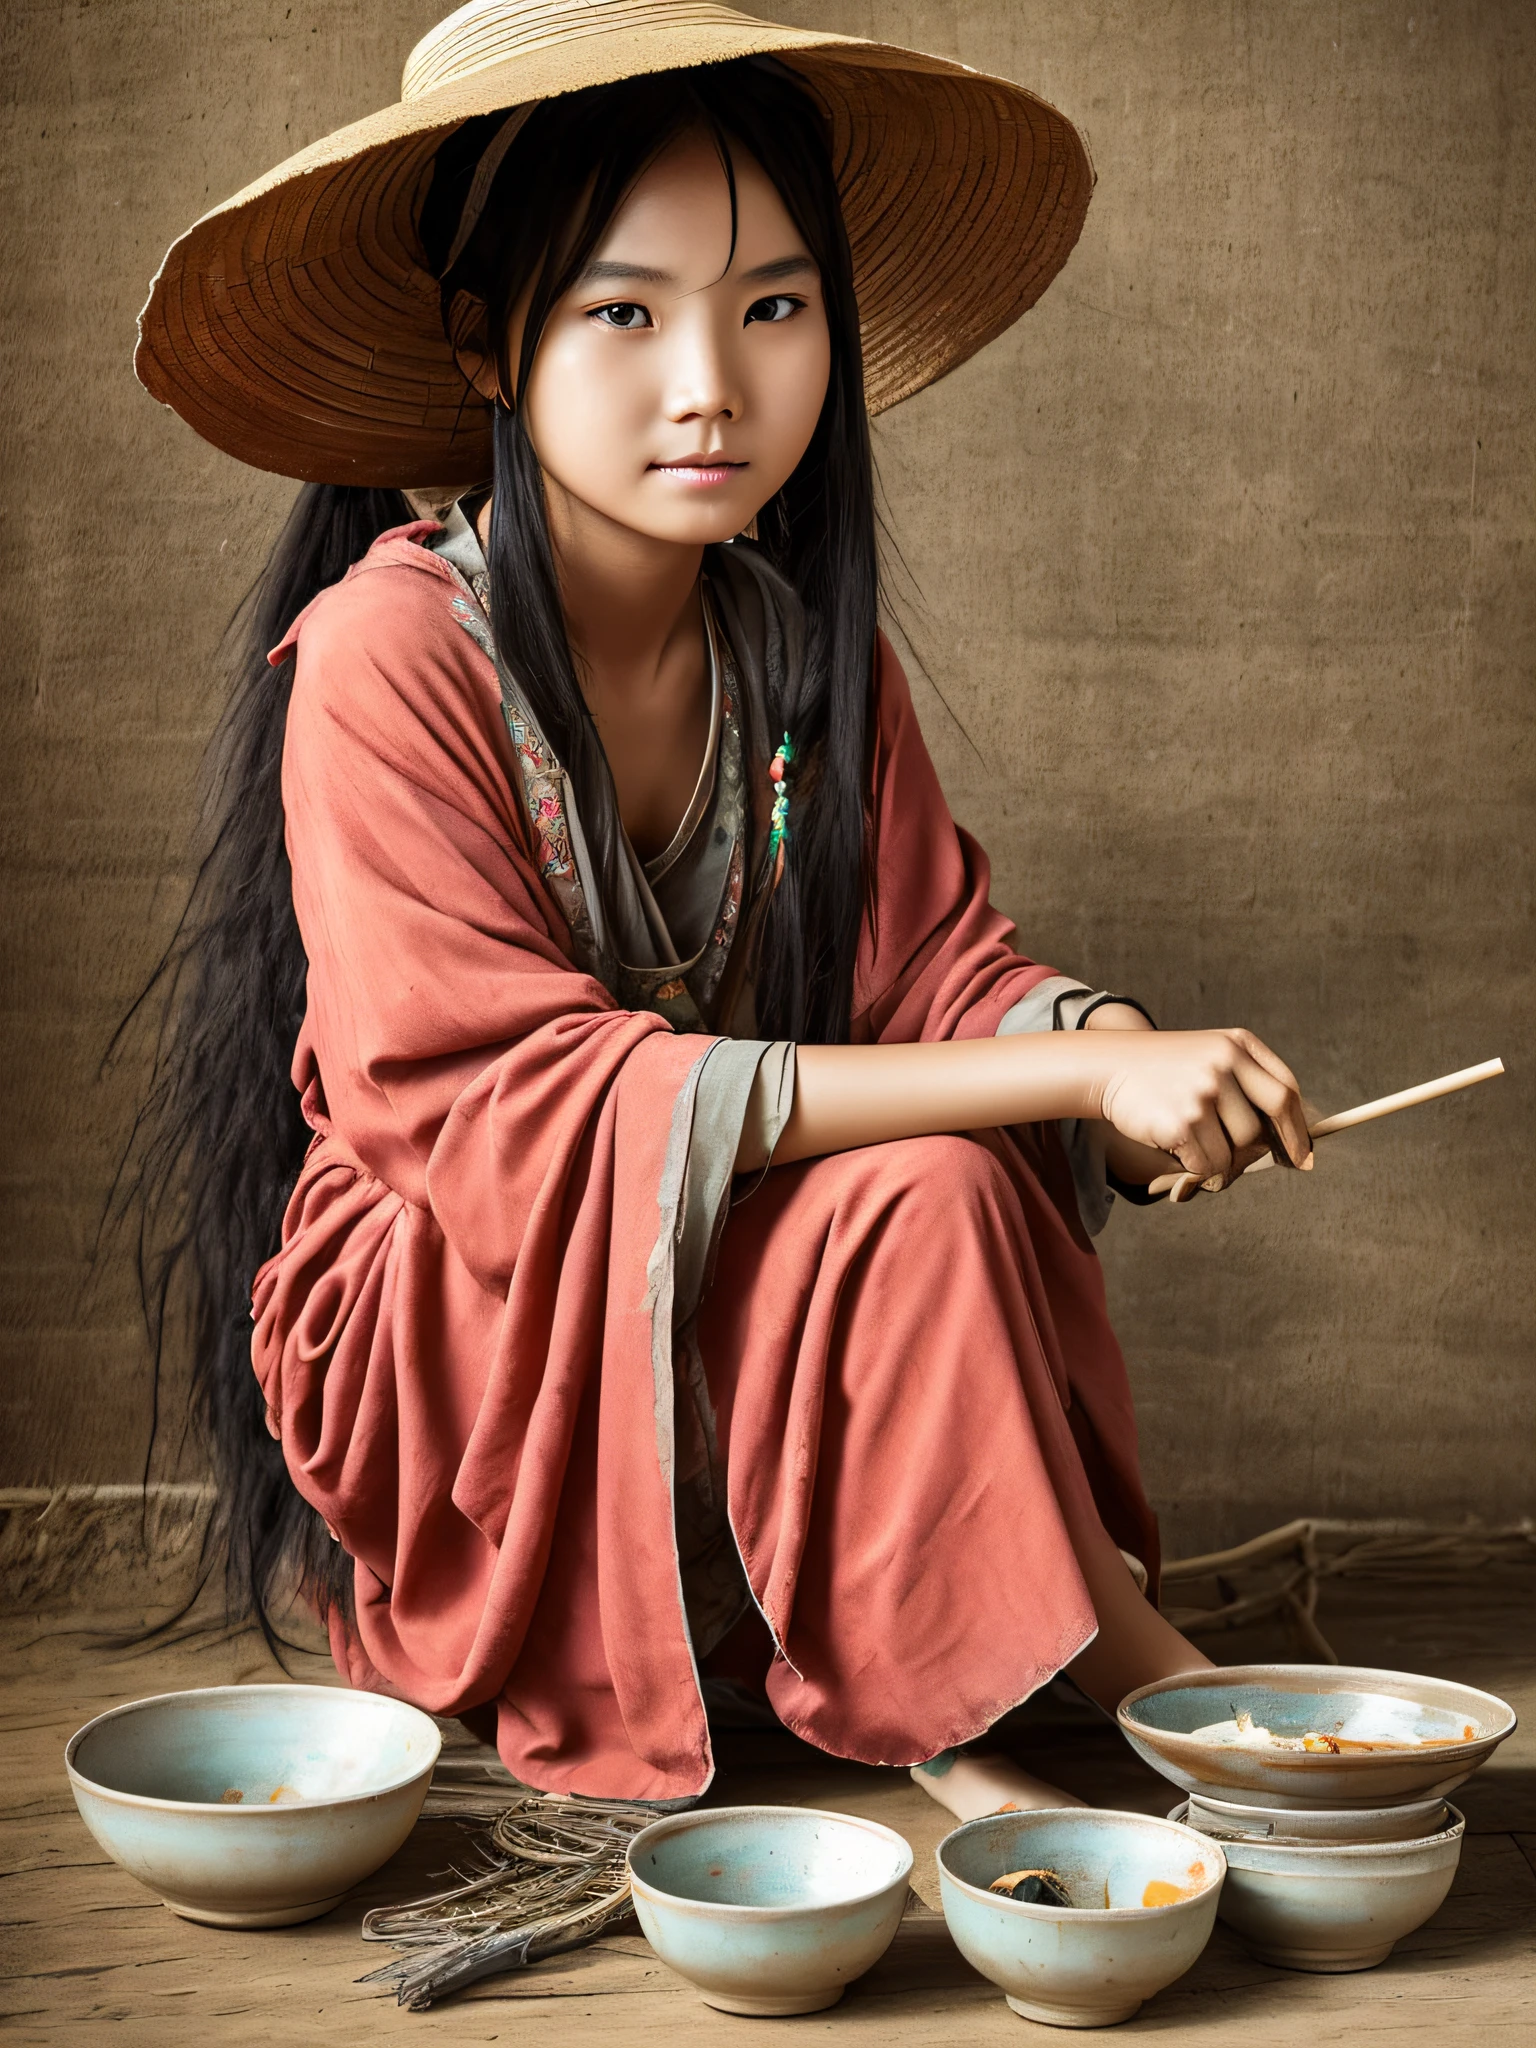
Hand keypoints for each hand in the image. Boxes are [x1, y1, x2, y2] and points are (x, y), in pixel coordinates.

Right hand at [1092, 1029, 1311, 1187]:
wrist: (1107, 1066)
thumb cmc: (1163, 1069)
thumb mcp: (1209, 1055)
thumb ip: (1245, 1083)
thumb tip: (1285, 1139)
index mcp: (1238, 1044)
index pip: (1285, 1093)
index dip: (1297, 1130)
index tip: (1302, 1155)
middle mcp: (1224, 1064)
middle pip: (1261, 1129)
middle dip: (1255, 1152)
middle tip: (1243, 1161)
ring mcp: (1203, 1093)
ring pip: (1236, 1152)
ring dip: (1219, 1159)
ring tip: (1194, 1142)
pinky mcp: (1182, 1121)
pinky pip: (1208, 1164)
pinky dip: (1196, 1166)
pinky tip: (1175, 1144)